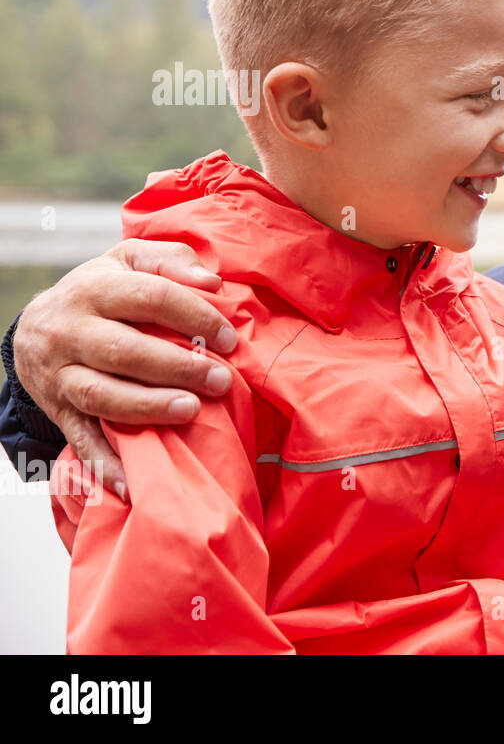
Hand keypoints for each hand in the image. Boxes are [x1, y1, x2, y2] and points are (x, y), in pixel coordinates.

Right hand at [13, 239, 237, 501]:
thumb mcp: (129, 260)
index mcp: (94, 288)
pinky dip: (105, 464)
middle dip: (178, 368)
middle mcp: (70, 331)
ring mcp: (59, 374)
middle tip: (221, 381)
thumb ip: (171, 260)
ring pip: (101, 395)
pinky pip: (80, 439)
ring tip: (191, 411)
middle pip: (126, 351)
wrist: (34, 327)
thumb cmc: (104, 291)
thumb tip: (211, 281)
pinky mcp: (57, 411)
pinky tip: (133, 482)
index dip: (195, 316)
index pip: (151, 298)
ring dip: (148, 407)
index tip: (229, 338)